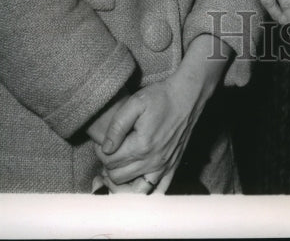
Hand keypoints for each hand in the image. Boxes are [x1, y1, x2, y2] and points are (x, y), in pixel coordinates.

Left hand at [94, 34, 231, 188]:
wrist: (188, 96)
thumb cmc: (162, 97)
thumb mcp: (135, 103)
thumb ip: (117, 126)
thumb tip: (106, 148)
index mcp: (141, 146)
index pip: (110, 161)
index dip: (101, 152)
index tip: (102, 142)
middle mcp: (153, 161)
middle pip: (118, 177)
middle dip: (109, 166)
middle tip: (110, 151)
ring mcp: (164, 167)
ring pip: (134, 190)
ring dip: (123, 182)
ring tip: (119, 167)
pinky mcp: (172, 167)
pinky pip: (157, 191)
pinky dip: (144, 192)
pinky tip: (136, 182)